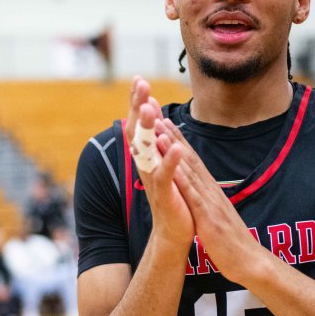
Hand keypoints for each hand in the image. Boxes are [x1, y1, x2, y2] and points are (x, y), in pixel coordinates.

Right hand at [126, 77, 193, 251]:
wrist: (173, 235)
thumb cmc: (172, 199)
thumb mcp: (164, 168)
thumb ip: (158, 146)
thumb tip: (156, 120)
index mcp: (147, 158)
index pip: (139, 126)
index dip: (138, 104)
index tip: (139, 80)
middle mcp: (146, 166)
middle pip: (138, 132)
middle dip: (139, 108)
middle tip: (140, 84)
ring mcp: (153, 181)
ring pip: (148, 151)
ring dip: (150, 129)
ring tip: (153, 108)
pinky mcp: (166, 196)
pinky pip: (165, 176)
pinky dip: (170, 161)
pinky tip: (176, 147)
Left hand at [156, 118, 264, 283]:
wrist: (249, 261)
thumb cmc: (232, 243)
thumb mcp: (217, 217)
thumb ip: (209, 204)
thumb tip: (202, 196)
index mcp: (211, 192)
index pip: (193, 162)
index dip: (179, 142)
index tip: (165, 125)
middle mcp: (210, 191)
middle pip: (189, 158)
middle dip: (172, 137)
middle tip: (158, 116)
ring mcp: (209, 201)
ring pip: (189, 170)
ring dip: (173, 149)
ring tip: (158, 129)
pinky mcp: (207, 215)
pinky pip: (192, 194)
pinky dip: (181, 177)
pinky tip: (170, 165)